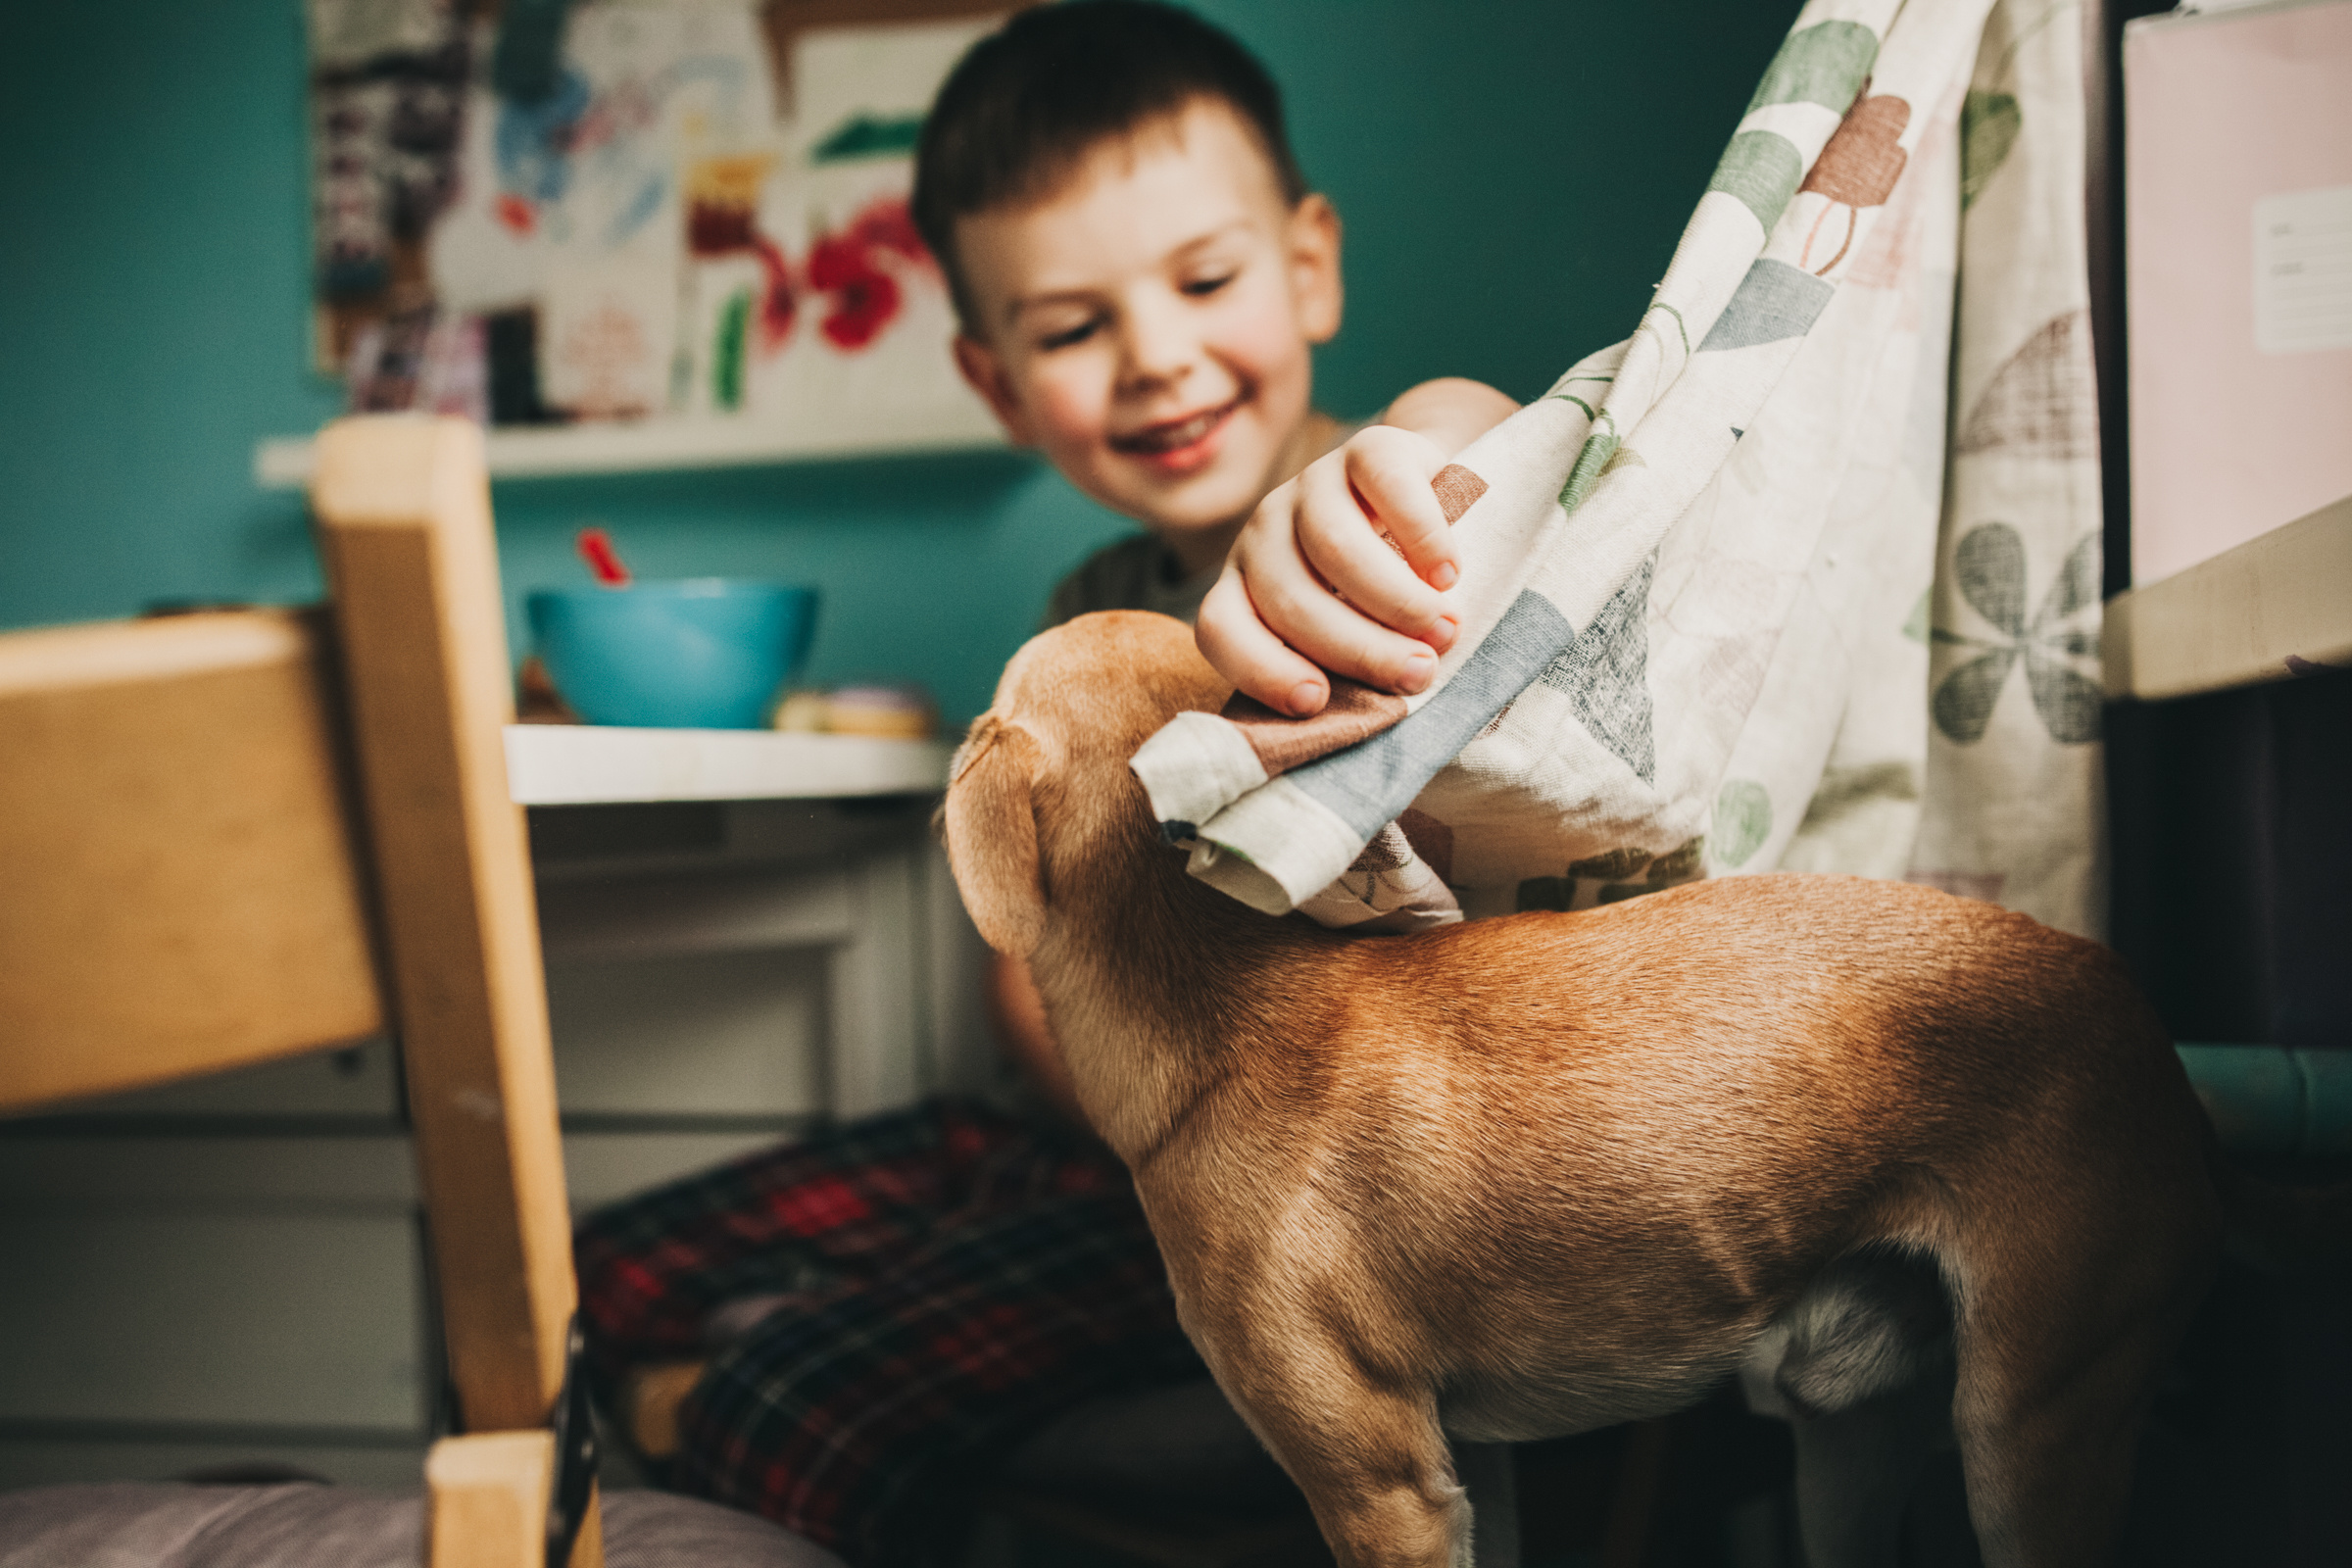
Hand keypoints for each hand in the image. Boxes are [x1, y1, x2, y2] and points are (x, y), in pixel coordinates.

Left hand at [1197, 425, 1462, 715]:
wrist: (1433, 494)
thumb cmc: (1392, 591)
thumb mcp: (1358, 633)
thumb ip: (1345, 673)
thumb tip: (1362, 730)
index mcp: (1246, 587)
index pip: (1221, 628)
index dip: (1261, 669)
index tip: (1317, 702)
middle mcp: (1265, 535)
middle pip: (1288, 597)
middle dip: (1356, 646)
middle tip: (1419, 675)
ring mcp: (1311, 486)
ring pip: (1331, 545)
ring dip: (1392, 599)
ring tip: (1444, 632)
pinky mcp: (1368, 448)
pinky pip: (1386, 488)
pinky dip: (1421, 536)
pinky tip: (1449, 574)